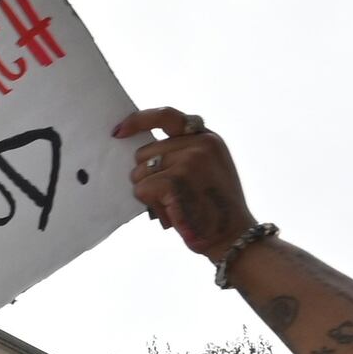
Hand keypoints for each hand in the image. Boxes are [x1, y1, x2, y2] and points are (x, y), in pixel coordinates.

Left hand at [113, 108, 256, 256]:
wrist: (233, 237)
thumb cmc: (215, 210)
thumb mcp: (208, 169)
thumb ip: (184, 154)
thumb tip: (140, 156)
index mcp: (207, 138)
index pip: (166, 116)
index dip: (139, 120)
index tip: (119, 131)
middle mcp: (199, 143)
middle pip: (144, 153)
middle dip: (148, 177)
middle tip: (170, 197)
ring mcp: (189, 160)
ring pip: (139, 173)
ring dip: (149, 194)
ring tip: (175, 205)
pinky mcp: (176, 180)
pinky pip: (141, 189)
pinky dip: (150, 205)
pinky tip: (171, 213)